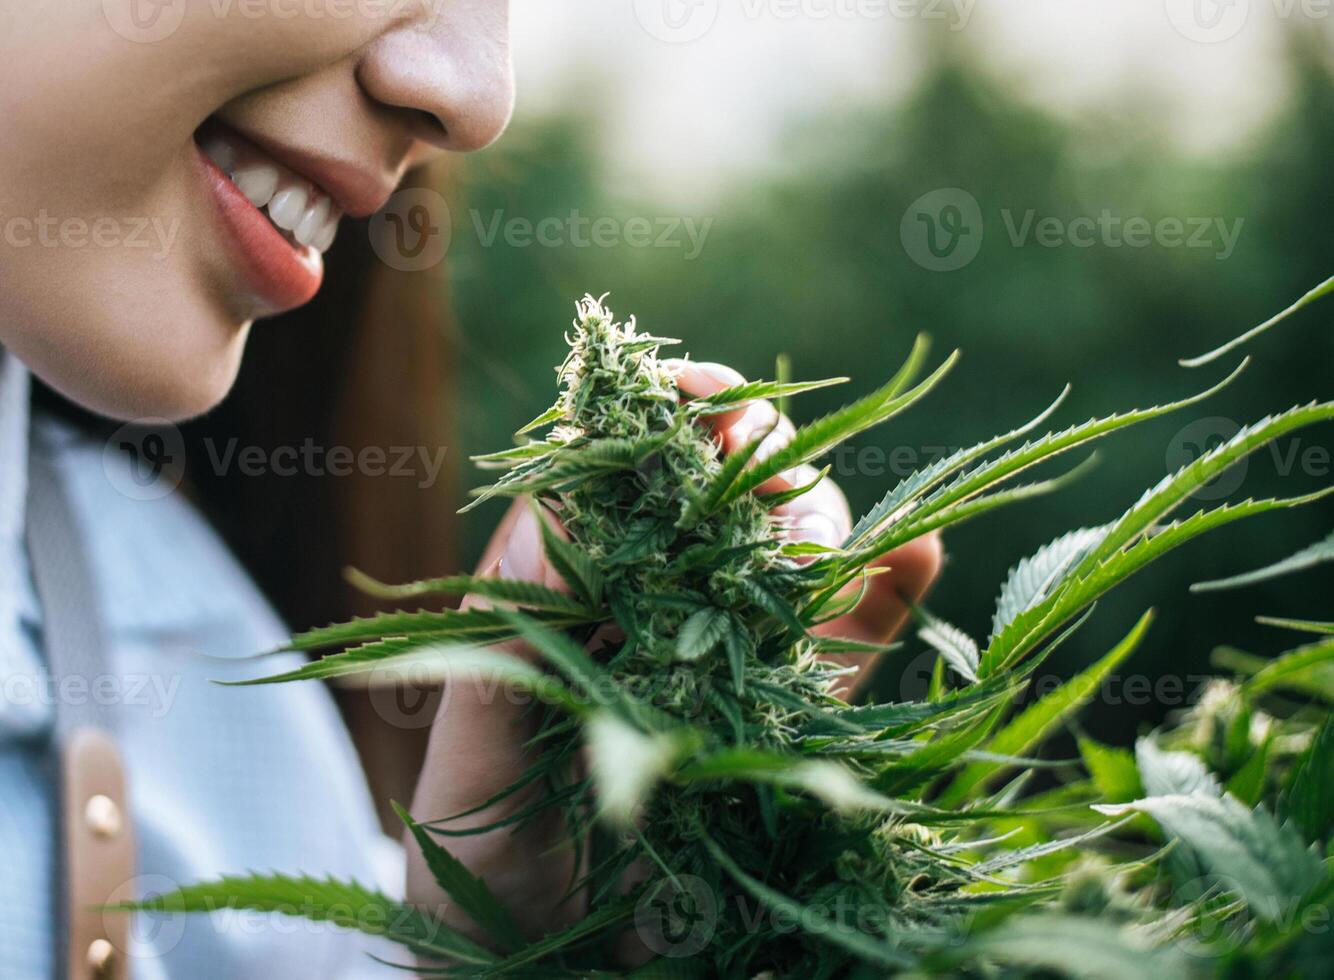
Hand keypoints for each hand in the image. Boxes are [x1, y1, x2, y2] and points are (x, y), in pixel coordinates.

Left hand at [405, 361, 942, 945]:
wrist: (537, 974)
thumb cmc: (477, 868)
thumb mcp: (467, 762)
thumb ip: (497, 650)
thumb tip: (546, 516)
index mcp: (575, 605)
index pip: (622, 487)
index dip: (658, 426)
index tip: (687, 397)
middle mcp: (663, 620)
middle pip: (724, 505)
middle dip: (750, 453)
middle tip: (754, 443)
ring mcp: (735, 671)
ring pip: (797, 560)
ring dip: (818, 514)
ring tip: (812, 519)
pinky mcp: (794, 733)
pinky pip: (849, 657)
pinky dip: (888, 598)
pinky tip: (913, 552)